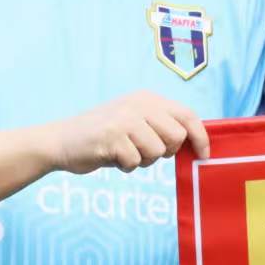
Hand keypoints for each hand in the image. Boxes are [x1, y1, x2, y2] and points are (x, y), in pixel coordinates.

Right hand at [46, 91, 210, 174]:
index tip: (204, 155)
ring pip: (156, 152)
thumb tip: (195, 143)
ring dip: (141, 161)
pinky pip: (134, 163)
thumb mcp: (134, 121)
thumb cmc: (104, 137)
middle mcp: (138, 105)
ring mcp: (124, 119)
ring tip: (123, 152)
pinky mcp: (111, 137)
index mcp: (147, 99)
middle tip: (143, 151)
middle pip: (176, 137)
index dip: (200, 136)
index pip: (187, 115)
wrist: (60, 140)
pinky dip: (124, 166)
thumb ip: (161, 126)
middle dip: (165, 152)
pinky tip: (110, 156)